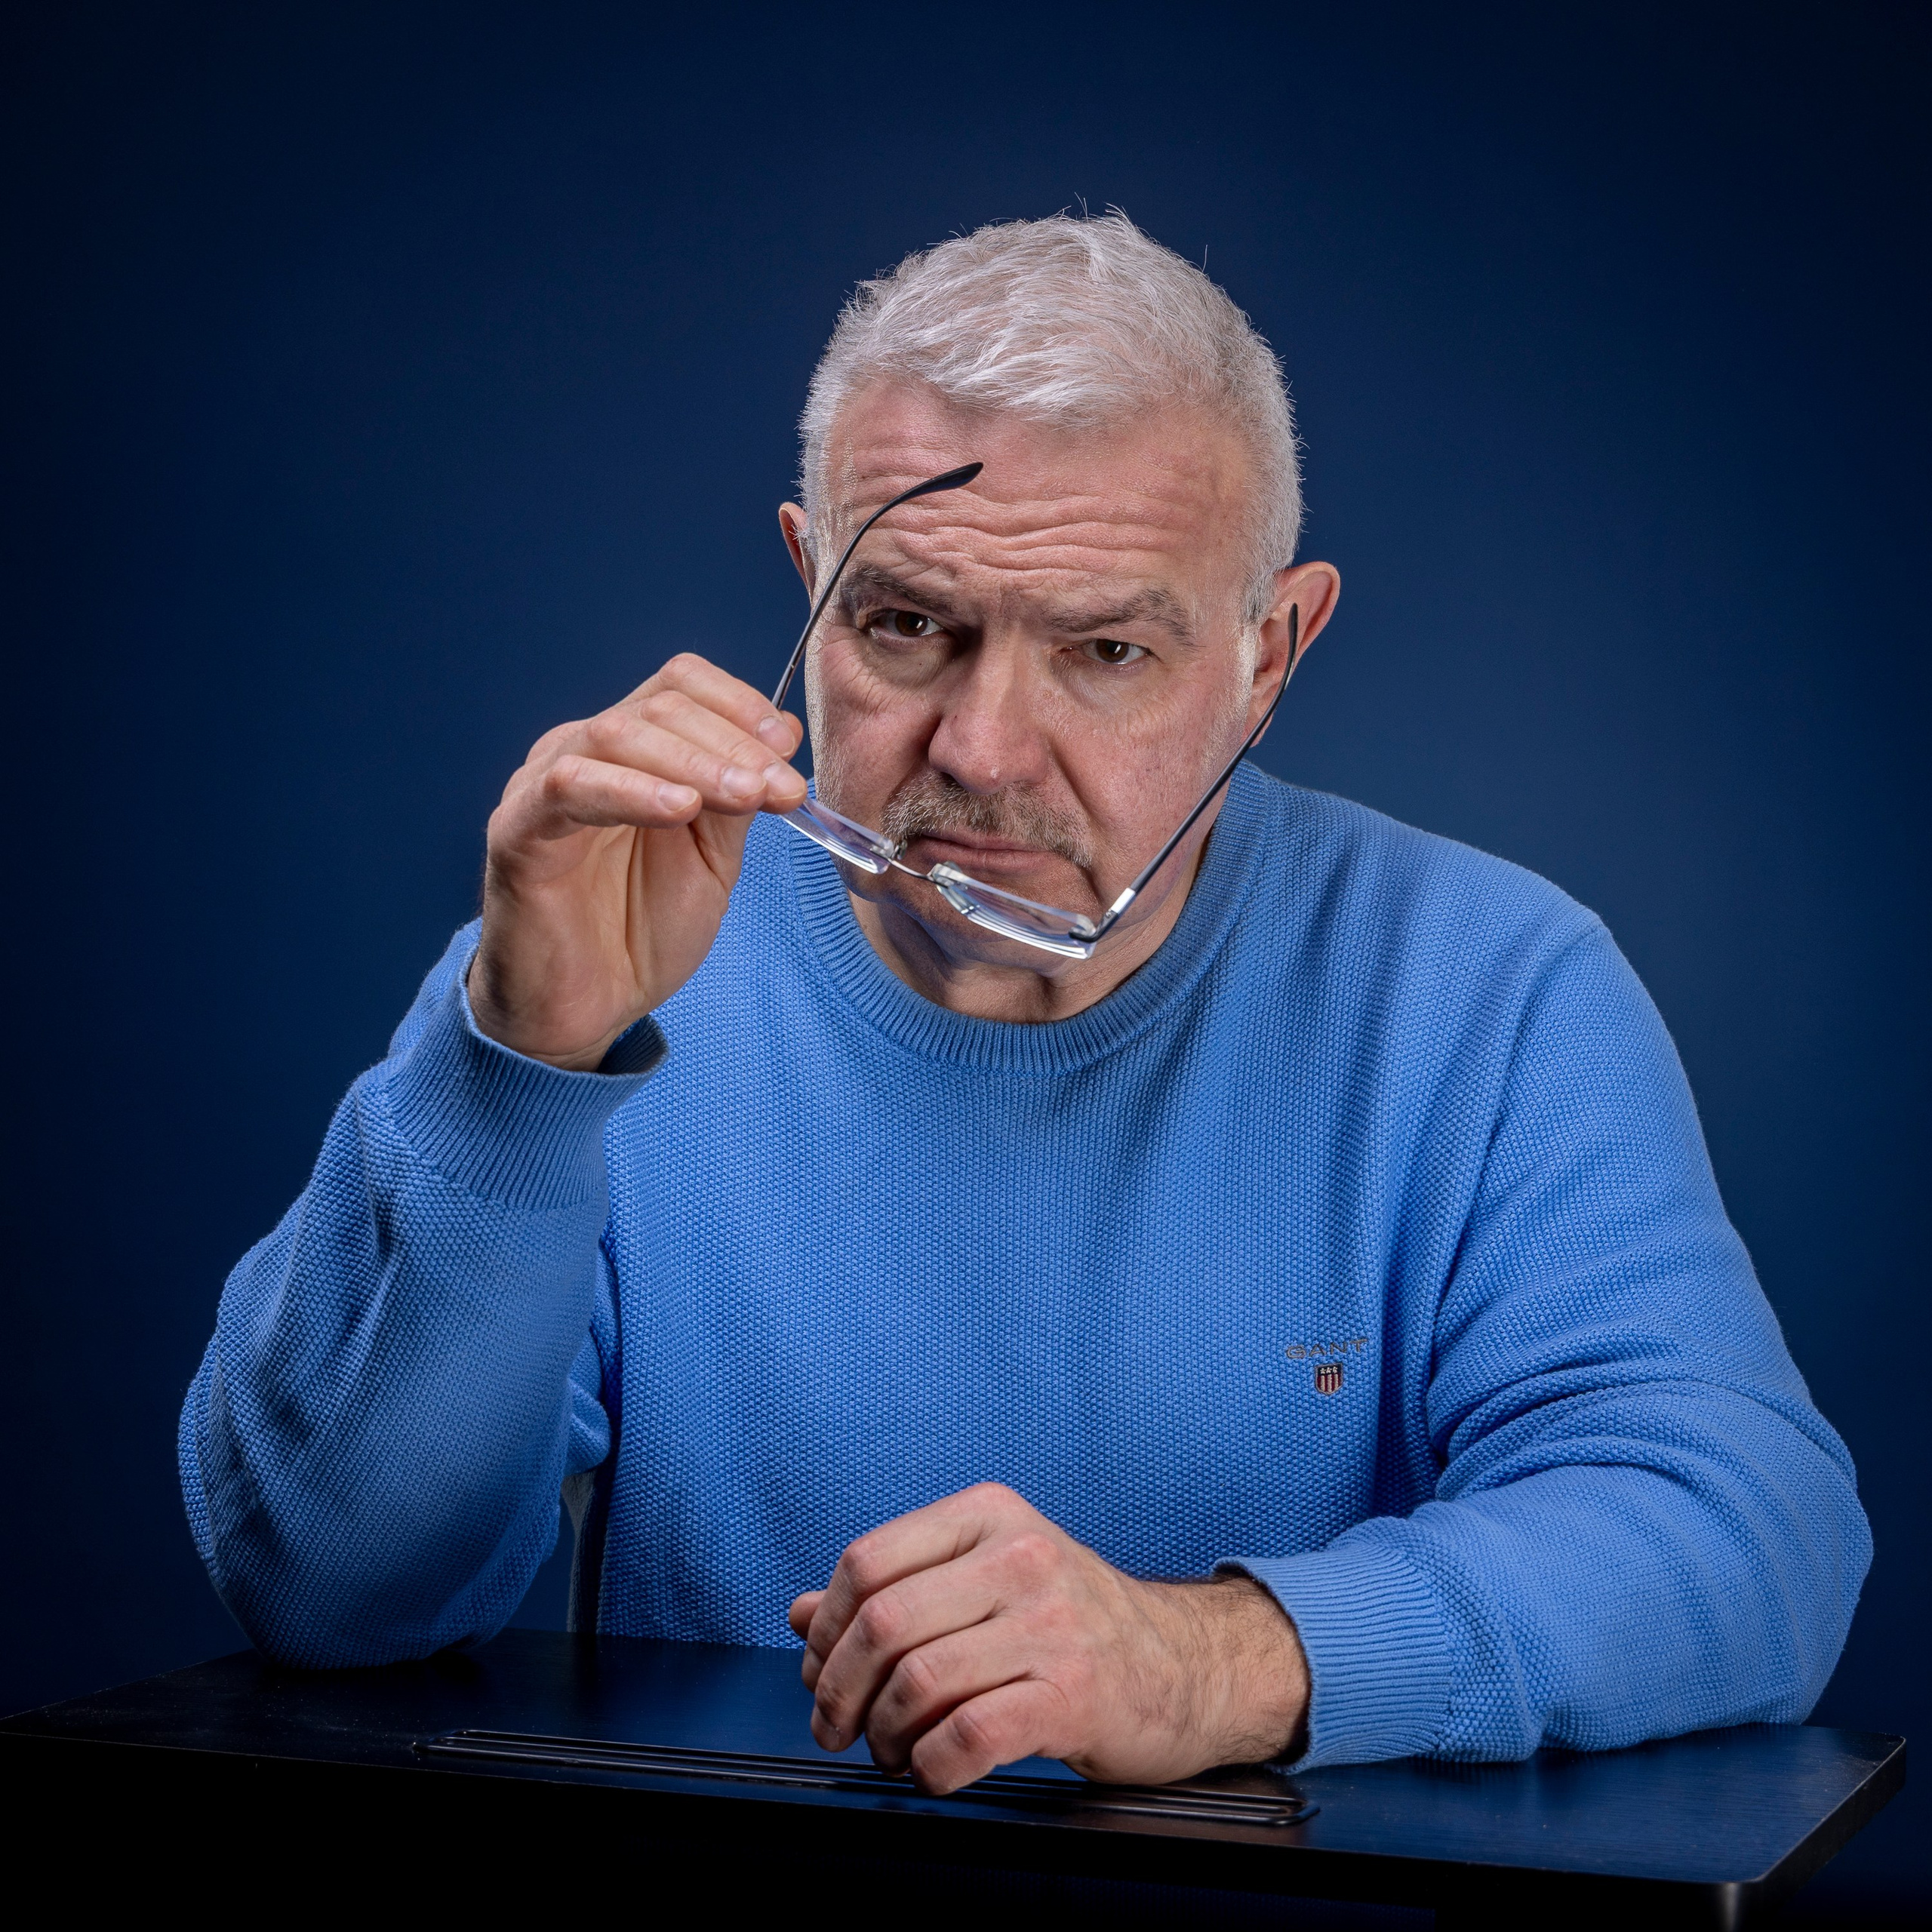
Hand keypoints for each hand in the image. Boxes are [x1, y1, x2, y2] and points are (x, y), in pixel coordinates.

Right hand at [468, 653, 807, 1068]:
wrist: (584, 1009)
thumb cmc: (640, 930)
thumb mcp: (711, 857)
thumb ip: (736, 796)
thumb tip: (779, 733)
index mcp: (631, 750)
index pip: (681, 685)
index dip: (740, 703)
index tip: (786, 749)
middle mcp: (583, 751)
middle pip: (660, 706)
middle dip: (733, 743)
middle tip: (781, 788)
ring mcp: (544, 784)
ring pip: (617, 734)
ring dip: (695, 761)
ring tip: (746, 795)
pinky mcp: (517, 829)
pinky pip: (570, 787)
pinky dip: (632, 790)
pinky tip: (680, 809)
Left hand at [786, 1483, 1308, 1794]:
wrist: (1186, 1666)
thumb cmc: (1075, 1624)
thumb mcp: (986, 1581)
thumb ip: (896, 1589)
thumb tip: (799, 1614)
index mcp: (989, 1515)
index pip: (866, 1561)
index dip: (824, 1628)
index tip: (819, 1671)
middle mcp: (1020, 1556)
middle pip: (882, 1623)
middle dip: (840, 1691)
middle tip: (838, 1727)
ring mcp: (1051, 1623)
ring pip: (918, 1681)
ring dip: (884, 1735)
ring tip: (893, 1750)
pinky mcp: (1073, 1692)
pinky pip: (967, 1737)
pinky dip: (931, 1767)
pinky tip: (934, 1769)